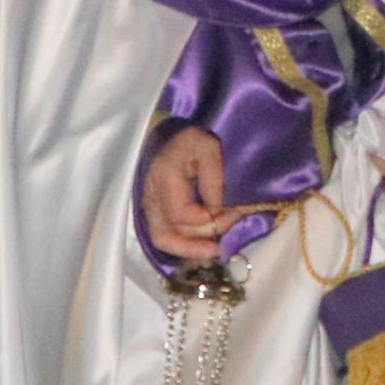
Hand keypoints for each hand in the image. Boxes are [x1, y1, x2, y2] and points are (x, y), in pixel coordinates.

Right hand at [141, 125, 233, 262]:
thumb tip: (216, 209)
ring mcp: (149, 205)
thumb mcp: (208, 147)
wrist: (167, 133)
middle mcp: (151, 196)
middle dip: (201, 240)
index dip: (210, 221)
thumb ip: (213, 177)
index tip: (234, 213)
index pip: (183, 215)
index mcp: (165, 179)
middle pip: (170, 234)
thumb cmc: (190, 138)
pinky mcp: (153, 210)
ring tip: (212, 252)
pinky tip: (200, 247)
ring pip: (163, 239)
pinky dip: (181, 245)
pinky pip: (162, 235)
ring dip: (189, 249)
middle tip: (223, 242)